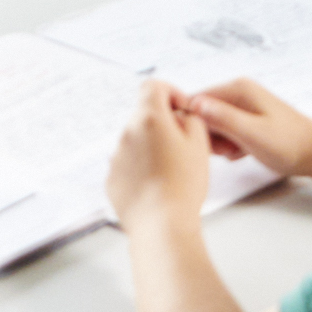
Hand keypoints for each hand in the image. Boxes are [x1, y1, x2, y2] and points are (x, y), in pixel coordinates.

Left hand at [103, 88, 217, 224]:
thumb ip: (191, 120)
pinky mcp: (112, 179)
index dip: (170, 92)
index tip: (181, 109)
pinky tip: (157, 187)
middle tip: (183, 146)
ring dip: (152, 148)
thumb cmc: (184, 184)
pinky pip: (127, 165)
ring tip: (172, 172)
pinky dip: (141, 169)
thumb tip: (180, 117)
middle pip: (144, 116)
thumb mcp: (199, 144)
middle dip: (163, 125)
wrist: (162, 224)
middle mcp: (127, 133)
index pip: (153, 86)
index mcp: (149, 118)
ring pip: (136, 141)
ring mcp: (116, 156)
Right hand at [168, 74, 311, 185]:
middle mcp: (239, 91)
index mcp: (238, 89)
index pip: (195, 100)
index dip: (194, 124)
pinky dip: (229, 143)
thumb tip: (193, 104)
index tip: (205, 144)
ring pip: (214, 123)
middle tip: (226, 150)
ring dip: (219, 141)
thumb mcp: (252, 134)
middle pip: (203, 112)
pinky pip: (226, 130)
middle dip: (208, 135)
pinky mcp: (249, 118)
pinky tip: (241, 152)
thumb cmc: (289, 145)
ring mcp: (244, 104)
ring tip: (236, 152)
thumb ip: (222, 118)